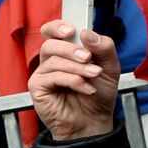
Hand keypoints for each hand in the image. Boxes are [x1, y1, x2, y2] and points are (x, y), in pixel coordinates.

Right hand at [28, 19, 119, 140]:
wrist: (94, 121)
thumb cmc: (98, 95)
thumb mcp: (110, 67)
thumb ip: (103, 48)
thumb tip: (86, 33)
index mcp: (66, 52)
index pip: (52, 31)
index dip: (57, 27)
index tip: (71, 31)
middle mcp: (51, 61)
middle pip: (50, 44)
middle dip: (71, 49)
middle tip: (87, 58)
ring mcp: (43, 74)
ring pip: (52, 60)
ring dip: (76, 67)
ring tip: (92, 76)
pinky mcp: (37, 88)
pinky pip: (51, 76)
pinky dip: (72, 80)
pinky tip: (85, 88)